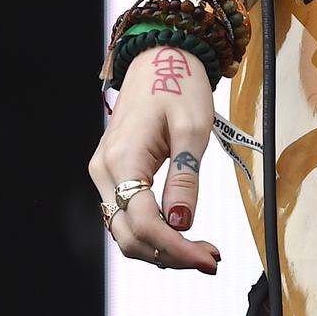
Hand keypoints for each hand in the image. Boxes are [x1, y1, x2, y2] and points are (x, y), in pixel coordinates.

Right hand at [88, 46, 220, 274]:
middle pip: (129, 236)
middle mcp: (104, 172)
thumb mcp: (193, 128)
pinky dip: (152, 231)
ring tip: (201, 250)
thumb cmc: (180, 85)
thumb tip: (181, 223)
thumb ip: (186, 178)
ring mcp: (104, 173)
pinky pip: (127, 214)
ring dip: (161, 248)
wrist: (160, 56)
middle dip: (170, 255)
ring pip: (125, 230)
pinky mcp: (113, 173)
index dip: (178, 249)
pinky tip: (181, 232)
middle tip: (211, 259)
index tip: (211, 259)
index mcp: (123, 159)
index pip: (145, 223)